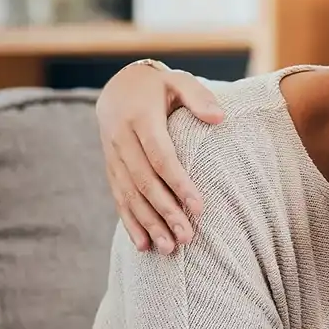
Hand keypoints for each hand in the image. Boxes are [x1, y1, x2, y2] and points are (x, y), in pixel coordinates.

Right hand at [96, 61, 224, 254]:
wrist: (118, 84)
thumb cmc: (159, 85)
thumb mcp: (179, 80)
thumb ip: (199, 97)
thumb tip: (219, 118)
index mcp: (139, 118)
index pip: (160, 156)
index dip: (178, 183)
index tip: (198, 207)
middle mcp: (121, 138)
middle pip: (144, 182)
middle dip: (165, 212)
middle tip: (186, 238)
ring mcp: (112, 154)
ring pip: (129, 194)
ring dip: (148, 223)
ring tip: (168, 248)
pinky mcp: (109, 166)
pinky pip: (118, 197)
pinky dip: (129, 221)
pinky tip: (143, 244)